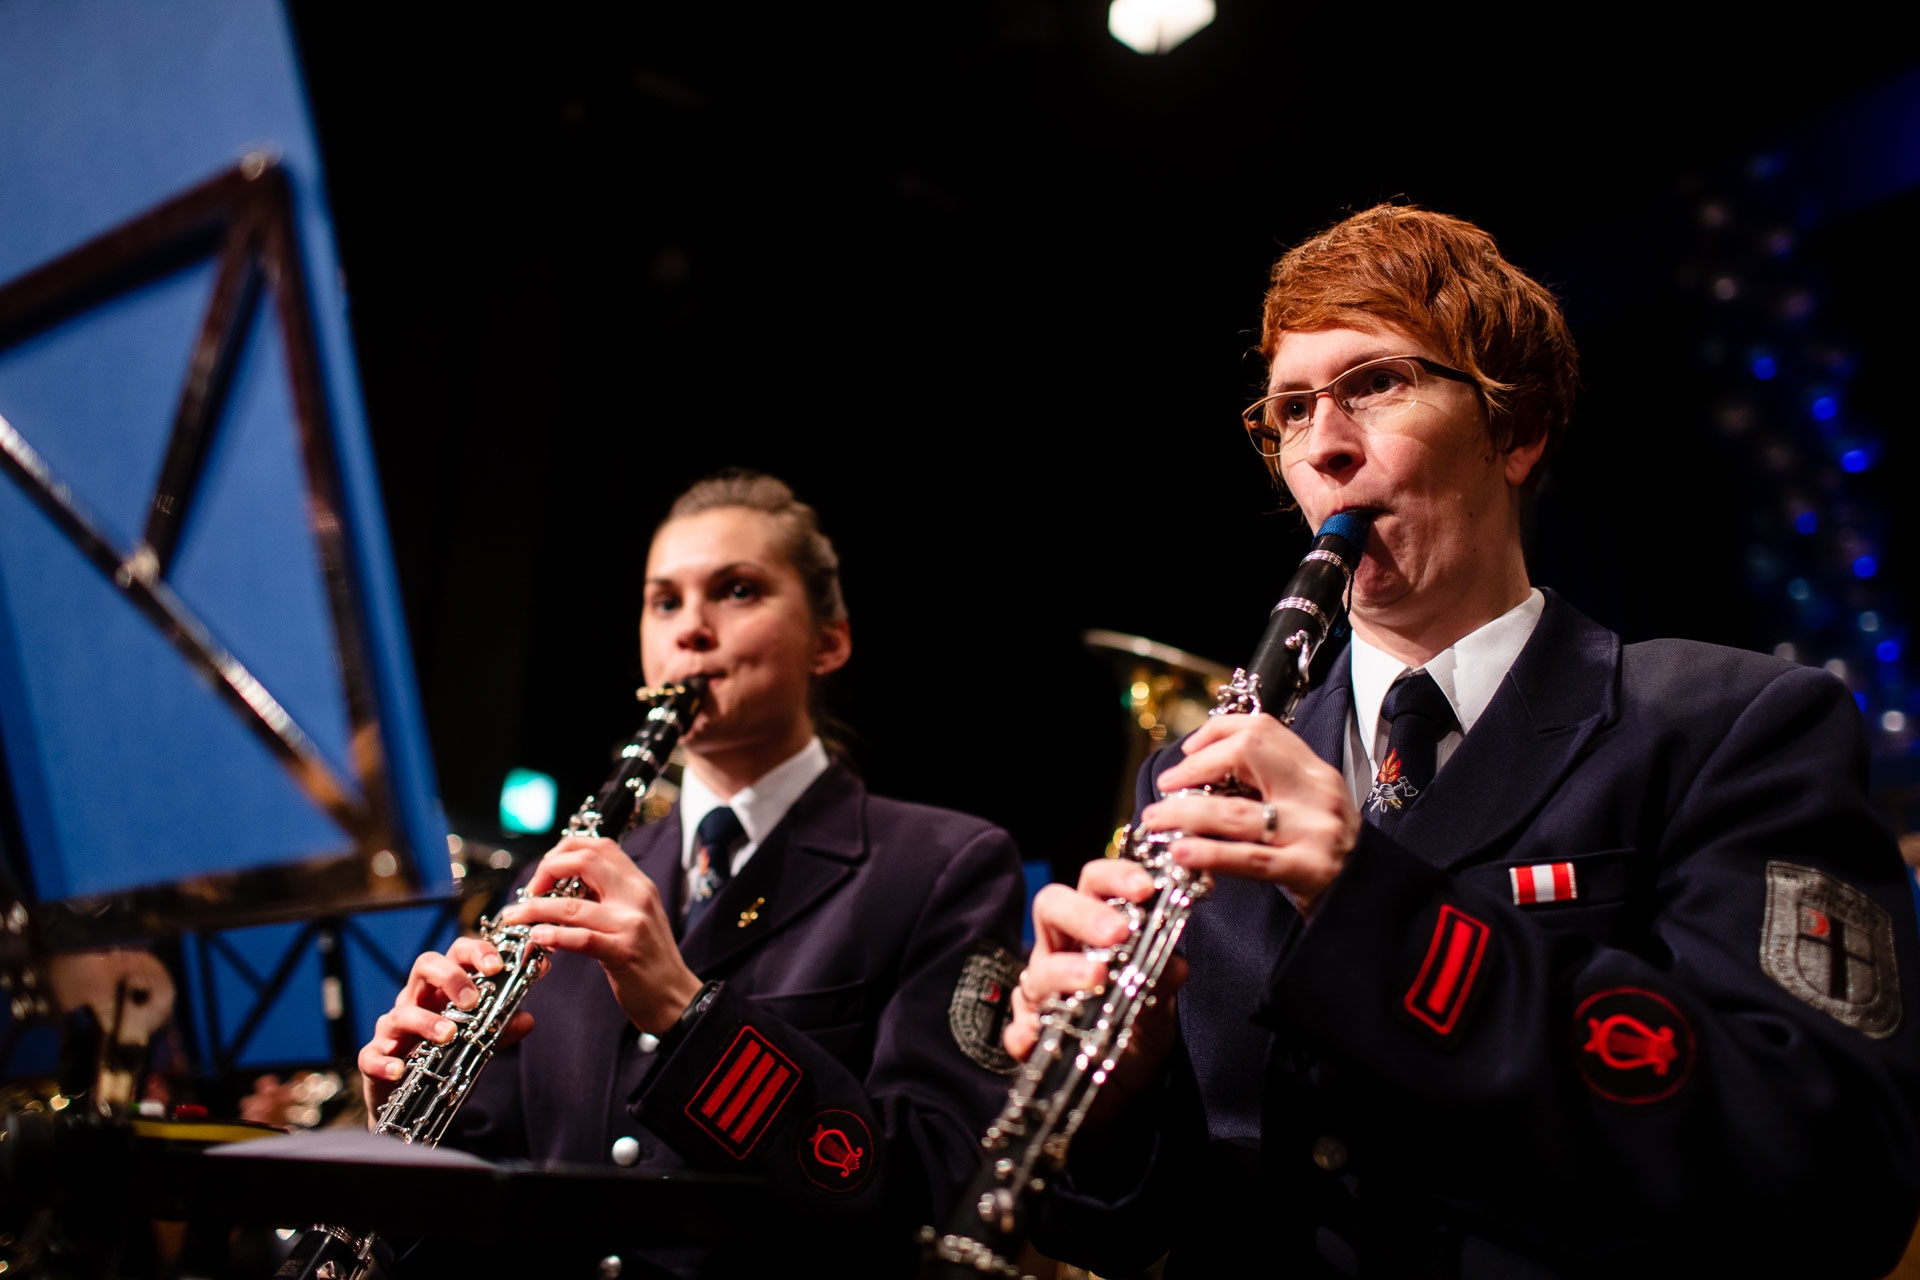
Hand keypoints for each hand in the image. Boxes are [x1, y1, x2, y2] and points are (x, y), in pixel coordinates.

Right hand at [358, 936, 530, 1121]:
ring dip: (426, 1021)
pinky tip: (400, 1070)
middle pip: (425, 966)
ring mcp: (392, 1030)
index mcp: (442, 991)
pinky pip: (372, 1056)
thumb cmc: (443, 1060)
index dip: (477, 952)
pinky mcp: (373, 1059)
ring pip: (401, 1012)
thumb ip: (500, 1029)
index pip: (456, 955)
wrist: (409, 1103)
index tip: (499, 965)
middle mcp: (415, 1002)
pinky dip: (385, 1061)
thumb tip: (527, 1018)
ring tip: (449, 1036)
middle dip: (451, 976)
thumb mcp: (477, 1042)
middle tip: (472, 999)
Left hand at [495, 835, 704, 1036]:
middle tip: (530, 892)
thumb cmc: (650, 958)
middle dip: (547, 871)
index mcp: (638, 883)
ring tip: (515, 917)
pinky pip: (582, 938)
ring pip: (572, 904)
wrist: (676, 996)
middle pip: (585, 861)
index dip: (564, 851)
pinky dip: (554, 935)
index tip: (546, 871)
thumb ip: (607, 895)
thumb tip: (564, 883)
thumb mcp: (634, 914)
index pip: (598, 845)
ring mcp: (632, 922)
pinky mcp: (624, 951)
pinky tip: (537, 937)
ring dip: (535, 909)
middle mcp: (637, 895)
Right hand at [1003, 859, 1187, 1128]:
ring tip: (1095, 979)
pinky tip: (1034, 1038)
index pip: (1093, 884)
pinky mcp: (1029, 1037)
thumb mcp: (1161, 1006)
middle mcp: (1059, 952)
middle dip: (1085, 914)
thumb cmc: (1136, 1033)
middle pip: (1052, 907)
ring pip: (1038, 969)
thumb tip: (1176, 963)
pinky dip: (1023, 1033)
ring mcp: (1040, 993)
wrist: (1121, 1093)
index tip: (1146, 887)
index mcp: (1092, 931)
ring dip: (1065, 971)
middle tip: (1118, 933)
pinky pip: (1016, 1031)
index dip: (1115, 876)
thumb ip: (1165, 980)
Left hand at [1145, 711, 1359, 914]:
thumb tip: (1202, 773)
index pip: (1262, 729)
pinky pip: (1249, 859)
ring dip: (1186, 813)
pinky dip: (1209, 853)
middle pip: (1247, 754)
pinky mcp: (1307, 869)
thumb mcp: (1308, 807)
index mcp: (1314, 772)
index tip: (1188, 751)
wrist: (1372, 900)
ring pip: (1236, 811)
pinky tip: (1182, 852)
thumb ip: (1269, 787)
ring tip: (1156, 820)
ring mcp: (1313, 831)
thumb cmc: (1329, 853)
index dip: (1216, 732)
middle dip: (1197, 765)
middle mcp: (1316, 794)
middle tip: (1167, 785)